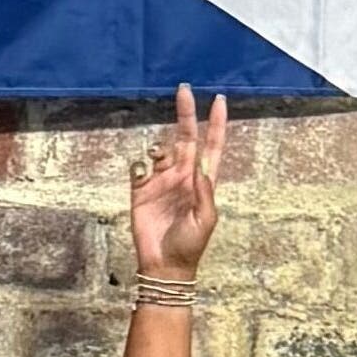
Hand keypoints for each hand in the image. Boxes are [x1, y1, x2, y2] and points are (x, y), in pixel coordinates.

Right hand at [128, 85, 226, 279]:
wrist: (163, 266)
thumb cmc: (189, 246)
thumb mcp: (204, 220)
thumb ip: (204, 193)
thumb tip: (202, 166)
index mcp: (202, 181)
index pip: (211, 145)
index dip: (216, 123)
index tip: (218, 100)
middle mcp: (182, 175)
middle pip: (185, 137)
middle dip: (185, 114)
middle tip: (182, 90)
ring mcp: (161, 181)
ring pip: (160, 149)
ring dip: (159, 146)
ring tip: (158, 158)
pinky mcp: (140, 190)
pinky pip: (138, 167)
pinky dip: (139, 164)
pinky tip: (141, 173)